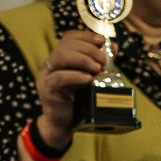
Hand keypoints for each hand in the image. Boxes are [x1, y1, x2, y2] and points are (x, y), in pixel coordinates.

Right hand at [35, 28, 106, 148]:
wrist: (63, 124)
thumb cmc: (77, 101)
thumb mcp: (89, 79)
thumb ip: (99, 63)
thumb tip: (114, 48)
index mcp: (59, 58)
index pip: (69, 37)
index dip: (86, 36)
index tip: (102, 41)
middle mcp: (50, 64)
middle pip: (66, 46)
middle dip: (88, 50)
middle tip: (103, 61)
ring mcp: (46, 76)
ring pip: (61, 57)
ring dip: (83, 60)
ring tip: (98, 69)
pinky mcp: (47, 90)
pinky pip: (59, 78)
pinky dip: (76, 76)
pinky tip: (89, 79)